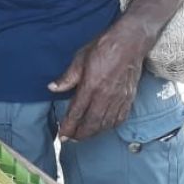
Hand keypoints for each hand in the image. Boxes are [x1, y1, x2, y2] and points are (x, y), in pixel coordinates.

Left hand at [49, 21, 146, 139]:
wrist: (130, 43)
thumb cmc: (103, 47)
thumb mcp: (80, 58)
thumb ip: (67, 77)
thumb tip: (52, 88)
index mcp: (91, 85)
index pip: (77, 112)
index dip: (69, 126)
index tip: (62, 135)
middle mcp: (106, 96)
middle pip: (91, 123)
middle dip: (80, 134)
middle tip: (70, 140)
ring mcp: (119, 99)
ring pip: (105, 124)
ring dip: (93, 133)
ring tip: (83, 136)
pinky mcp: (129, 98)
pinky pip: (119, 119)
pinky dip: (110, 127)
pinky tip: (103, 128)